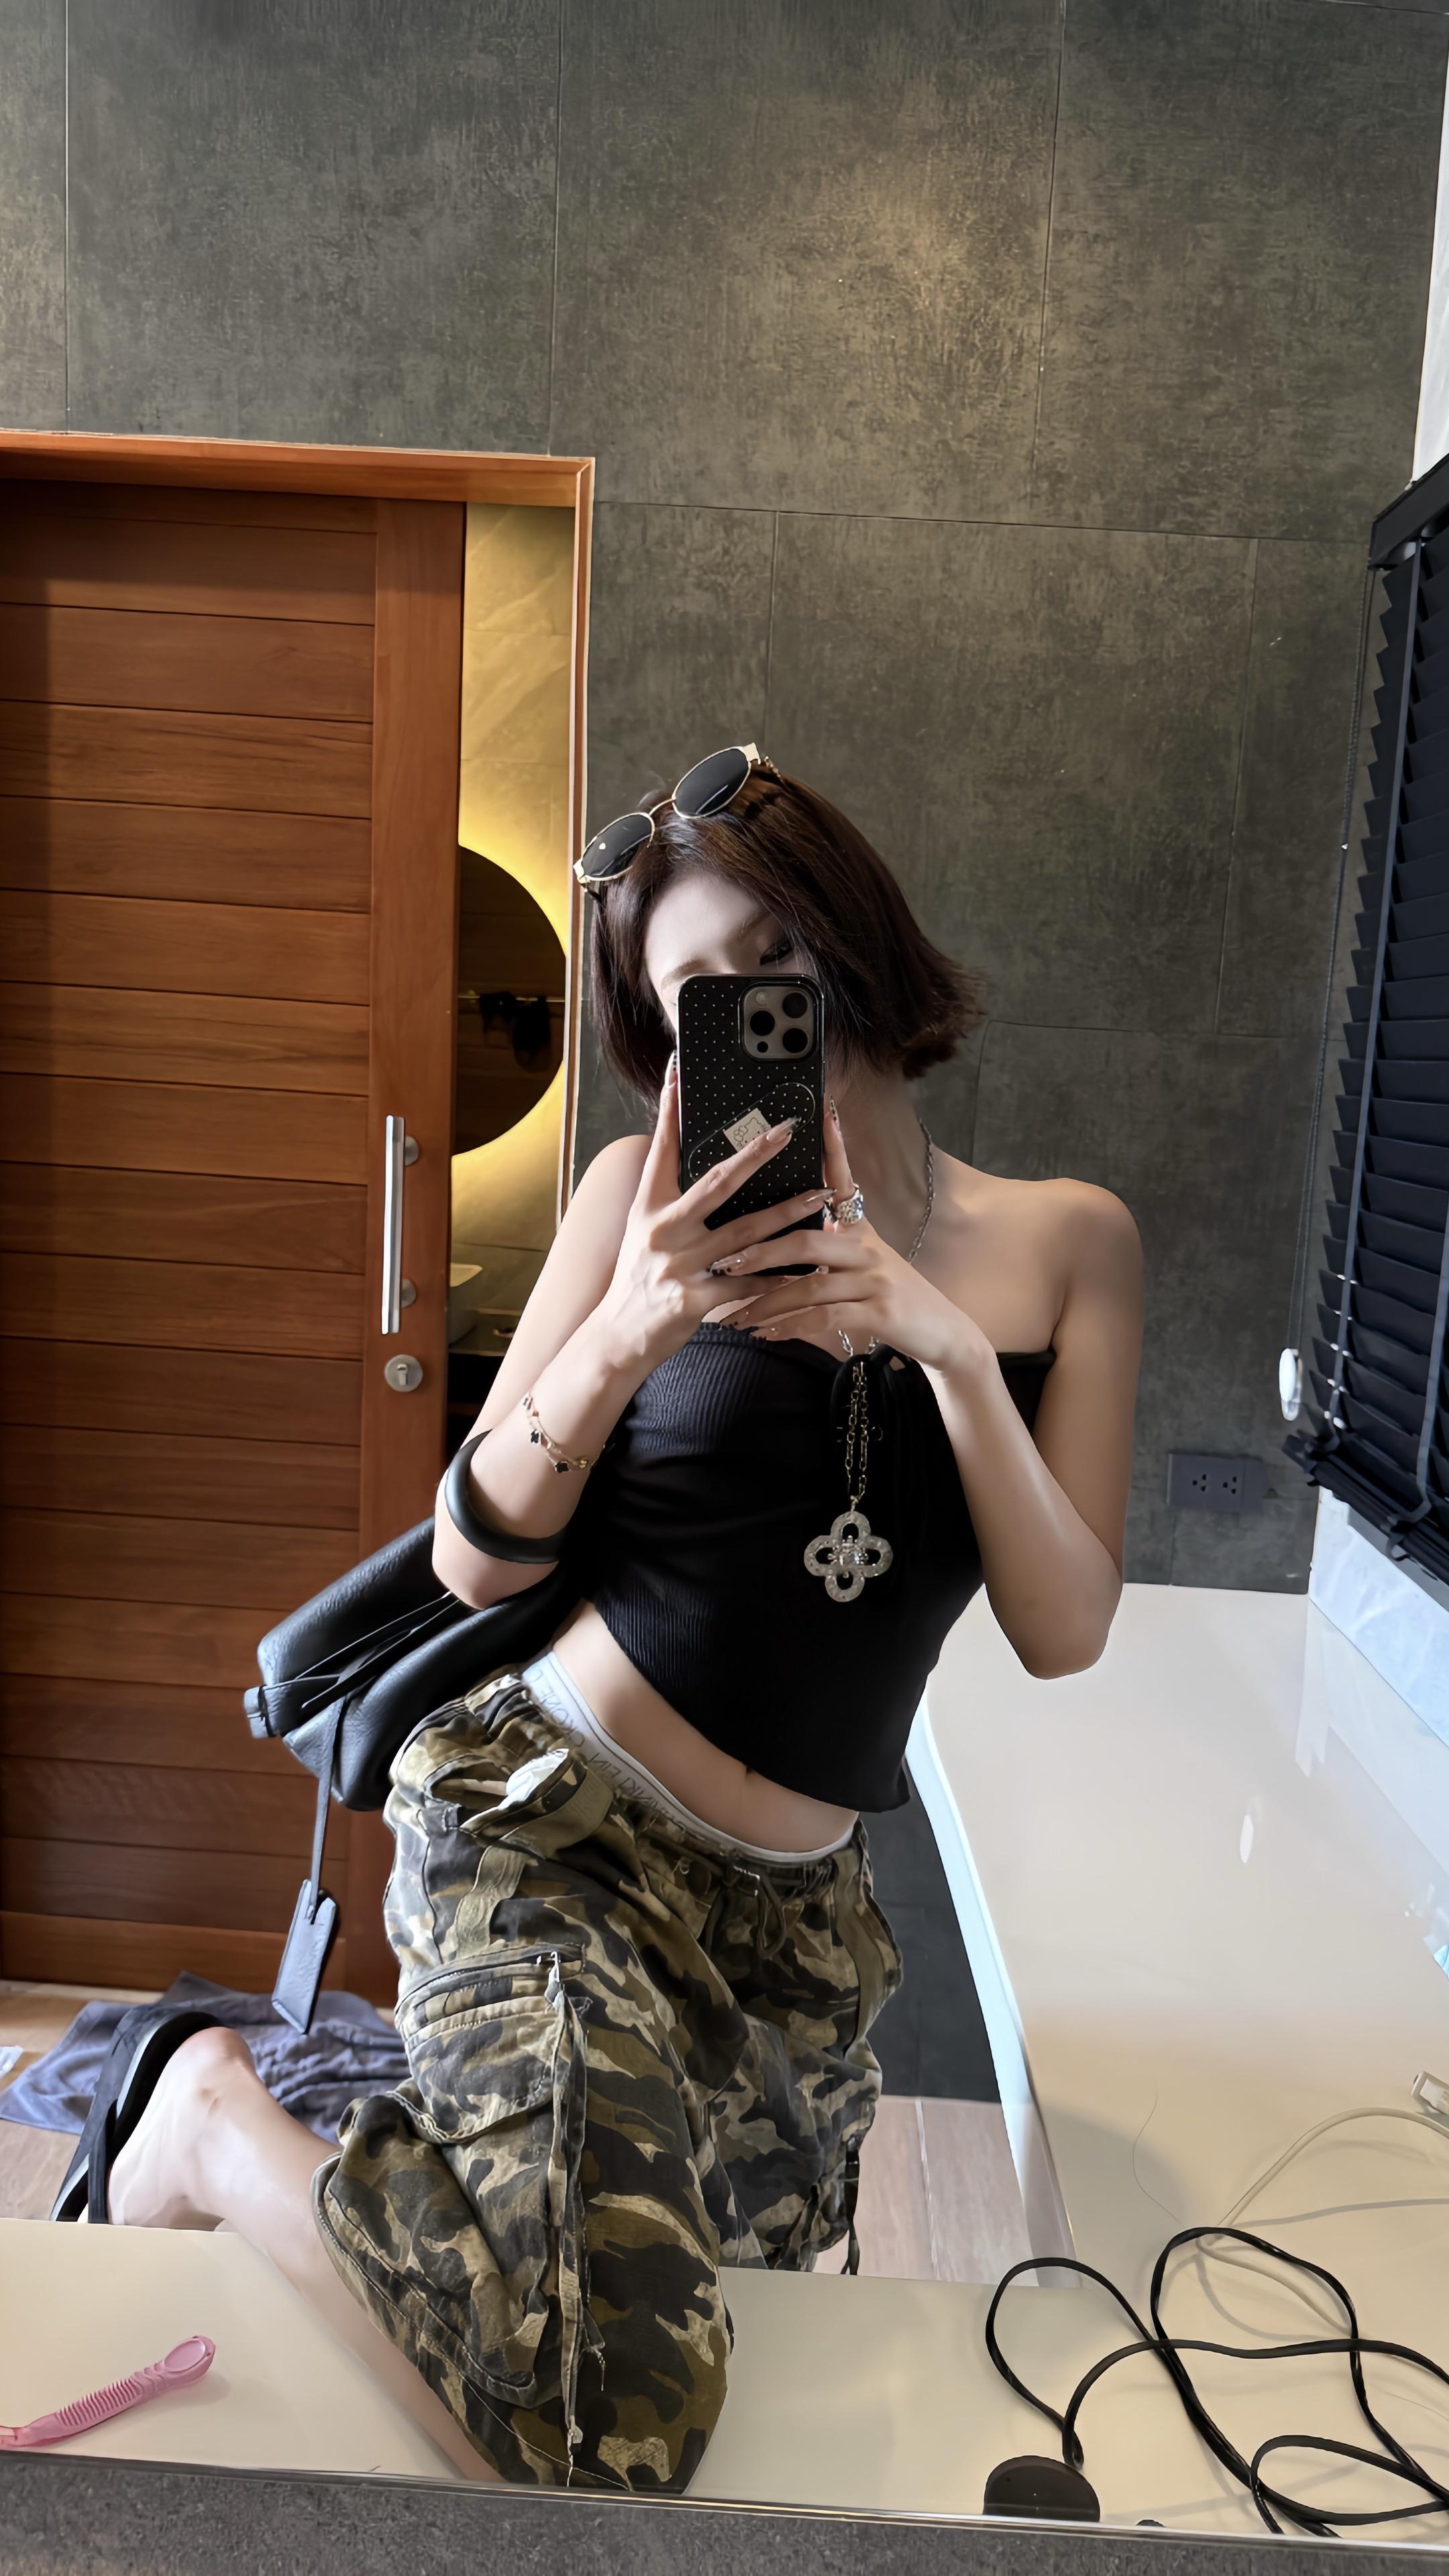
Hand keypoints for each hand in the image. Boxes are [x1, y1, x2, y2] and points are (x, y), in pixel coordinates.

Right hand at [597, 1057, 833, 1370]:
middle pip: (717, 1183)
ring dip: (787, 1213)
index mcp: (648, 1209)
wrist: (616, 1337)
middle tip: (788, 1130)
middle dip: (756, 1154)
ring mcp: (678, 1265)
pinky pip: (746, 1285)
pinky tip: (806, 1268)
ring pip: (745, 1233)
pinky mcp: (693, 1300)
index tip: (676, 1073)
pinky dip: (777, 1277)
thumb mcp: (643, 1233)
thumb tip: (704, 1171)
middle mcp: (663, 1231)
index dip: (666, 1111)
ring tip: (821, 1195)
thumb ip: (671, 1203)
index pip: (660, 1151)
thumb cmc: (636, 1280)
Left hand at [712, 1102, 987, 1372]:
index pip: (842, 1181)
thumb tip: (785, 1233)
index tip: (819, 1113)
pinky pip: (825, 1317)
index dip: (832, 1148)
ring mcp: (876, 1280)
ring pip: (811, 1284)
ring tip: (737, 1317)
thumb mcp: (866, 1261)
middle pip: (807, 1239)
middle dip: (761, 1251)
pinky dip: (791, 1327)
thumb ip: (832, 1244)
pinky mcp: (881, 1313)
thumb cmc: (893, 1297)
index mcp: (861, 1230)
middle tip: (725, 1261)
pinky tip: (767, 1335)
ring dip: (768, 1302)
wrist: (943, 1332)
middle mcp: (869, 1249)